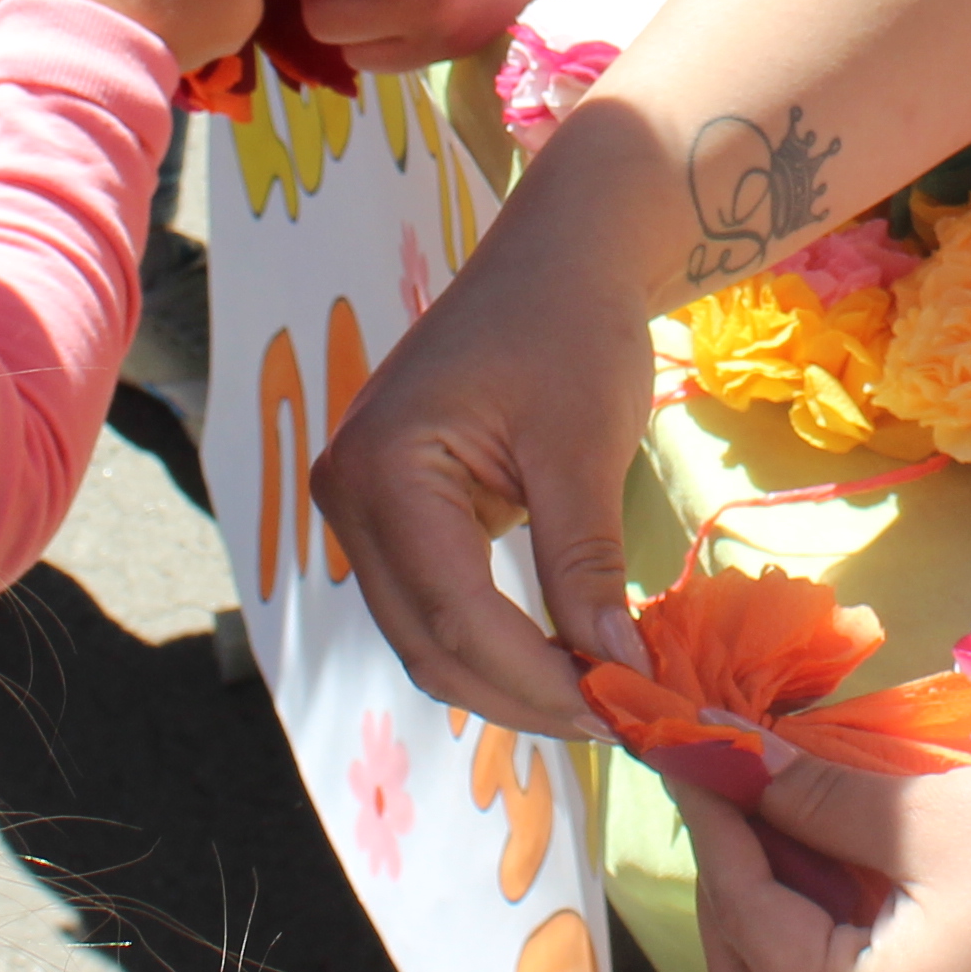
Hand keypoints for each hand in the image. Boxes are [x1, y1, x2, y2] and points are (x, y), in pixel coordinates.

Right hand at [308, 170, 669, 731]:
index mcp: (381, 469)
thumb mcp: (584, 447)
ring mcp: (361, 505)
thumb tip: (617, 670)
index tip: (622, 711)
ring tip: (601, 697)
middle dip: (526, 694)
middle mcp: (348, 494)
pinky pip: (436, 603)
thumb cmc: (574, 326)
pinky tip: (564, 658)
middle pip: (429, 643)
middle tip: (621, 718)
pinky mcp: (393, 512)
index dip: (539, 679)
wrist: (559, 253)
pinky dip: (497, 640)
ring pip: (428, 637)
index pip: (455, 615)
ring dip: (511, 678)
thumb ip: (585, 564)